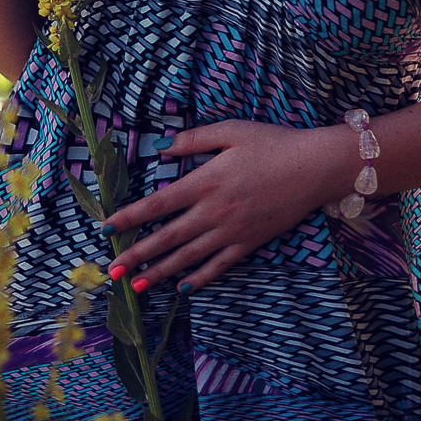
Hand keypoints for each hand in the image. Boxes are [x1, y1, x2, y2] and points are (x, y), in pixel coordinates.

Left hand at [103, 120, 347, 292]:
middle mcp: (214, 212)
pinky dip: (200, 279)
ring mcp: (232, 231)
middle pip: (167, 238)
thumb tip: (160, 148)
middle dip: (136, 256)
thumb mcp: (230, 130)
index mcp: (205, 182)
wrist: (315, 167)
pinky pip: (219, 266)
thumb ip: (192, 140)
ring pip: (188, 257)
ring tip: (136, 287)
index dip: (129, 217)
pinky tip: (182, 289)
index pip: (157, 204)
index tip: (106, 228)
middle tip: (112, 271)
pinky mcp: (249, 243)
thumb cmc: (272, 143)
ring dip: (159, 273)